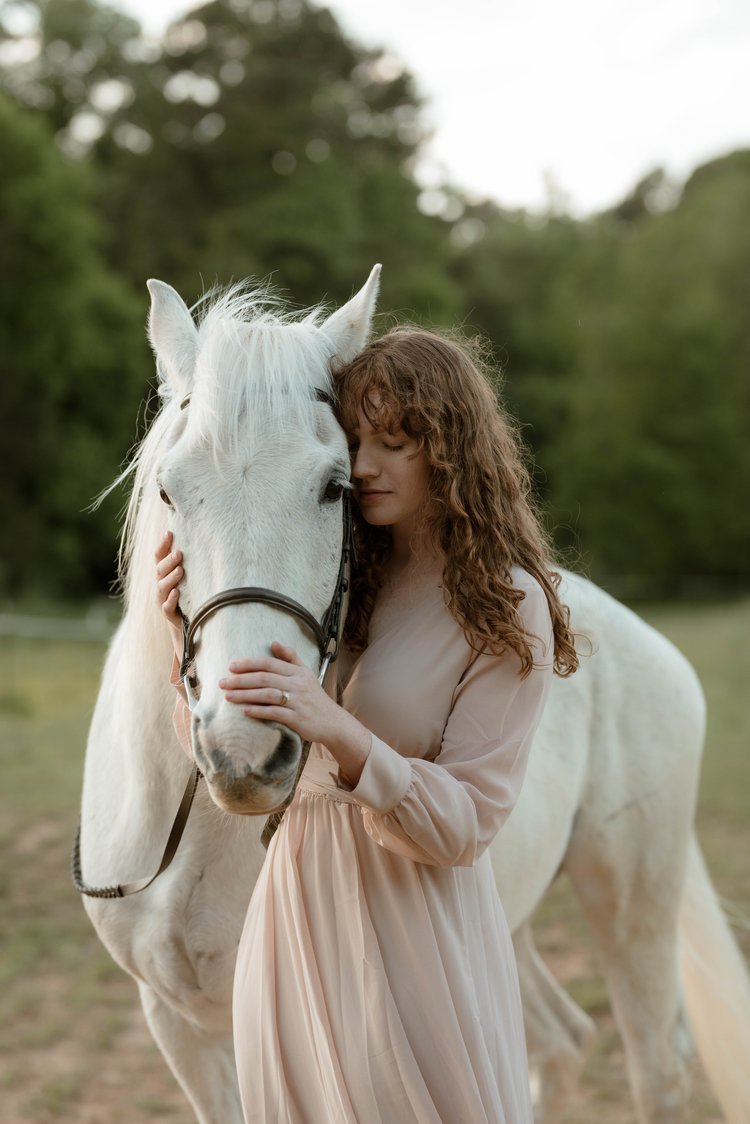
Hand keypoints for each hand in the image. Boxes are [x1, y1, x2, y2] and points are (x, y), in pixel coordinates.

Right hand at [155, 531, 183, 660]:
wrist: (184, 621)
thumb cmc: (186, 592)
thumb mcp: (185, 576)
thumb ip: (184, 561)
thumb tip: (200, 536)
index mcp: (163, 573)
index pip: (158, 556)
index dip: (162, 545)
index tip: (170, 533)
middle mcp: (160, 584)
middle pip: (160, 570)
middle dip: (169, 561)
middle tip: (180, 553)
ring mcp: (162, 599)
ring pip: (162, 587)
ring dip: (171, 578)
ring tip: (181, 570)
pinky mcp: (168, 613)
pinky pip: (167, 606)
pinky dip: (171, 599)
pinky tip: (177, 593)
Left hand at [220, 642, 370, 783]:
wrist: (333, 722)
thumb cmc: (315, 698)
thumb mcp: (306, 674)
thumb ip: (290, 658)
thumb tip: (273, 643)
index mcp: (298, 672)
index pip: (270, 664)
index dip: (249, 664)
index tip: (231, 666)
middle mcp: (298, 684)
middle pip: (265, 678)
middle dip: (241, 679)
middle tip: (222, 682)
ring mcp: (298, 701)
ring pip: (267, 694)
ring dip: (245, 695)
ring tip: (228, 696)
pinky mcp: (297, 718)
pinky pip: (275, 713)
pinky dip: (259, 711)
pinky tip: (245, 711)